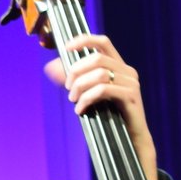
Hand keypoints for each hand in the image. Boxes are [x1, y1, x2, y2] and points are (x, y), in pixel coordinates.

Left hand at [44, 34, 157, 179]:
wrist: (129, 139)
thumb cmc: (108, 115)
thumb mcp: (88, 93)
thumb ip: (73, 79)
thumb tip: (50, 67)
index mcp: (118, 65)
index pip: (103, 42)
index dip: (84, 40)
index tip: (66, 48)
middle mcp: (127, 71)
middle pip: (96, 58)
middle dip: (76, 72)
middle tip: (67, 88)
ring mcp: (131, 83)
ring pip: (99, 74)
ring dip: (80, 87)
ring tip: (73, 100)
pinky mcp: (131, 96)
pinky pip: (103, 90)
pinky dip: (87, 99)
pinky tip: (80, 110)